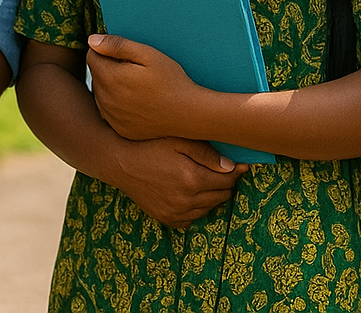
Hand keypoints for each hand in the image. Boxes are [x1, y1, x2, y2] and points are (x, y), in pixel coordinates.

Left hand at [86, 34, 198, 140]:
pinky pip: (108, 111)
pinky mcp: (119, 128)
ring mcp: (111, 116)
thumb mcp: (148, 55)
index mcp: (109, 78)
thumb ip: (117, 45)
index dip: (106, 50)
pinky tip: (136, 102)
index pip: (91, 56)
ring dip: (111, 86)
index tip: (125, 54)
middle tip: (134, 69)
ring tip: (136, 86)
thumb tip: (91, 40)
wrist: (188, 113)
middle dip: (108, 68)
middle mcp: (105, 99)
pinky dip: (117, 104)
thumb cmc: (171, 80)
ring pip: (100, 94)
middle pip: (95, 75)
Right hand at [110, 136, 244, 228]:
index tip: (241, 165)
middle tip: (222, 171)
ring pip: (209, 209)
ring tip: (205, 180)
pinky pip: (192, 219)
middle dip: (225, 183)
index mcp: (192, 179)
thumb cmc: (150, 145)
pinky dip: (196, 208)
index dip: (235, 171)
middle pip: (221, 196)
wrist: (120, 162)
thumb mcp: (178, 141)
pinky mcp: (167, 219)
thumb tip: (231, 167)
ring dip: (212, 196)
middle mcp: (186, 200)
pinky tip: (190, 194)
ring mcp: (176, 212)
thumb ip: (206, 153)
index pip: (227, 180)